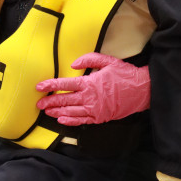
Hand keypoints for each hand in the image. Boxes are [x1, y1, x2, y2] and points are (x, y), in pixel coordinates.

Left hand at [36, 53, 150, 125]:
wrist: (142, 91)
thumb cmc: (125, 75)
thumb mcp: (107, 61)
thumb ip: (89, 59)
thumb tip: (73, 64)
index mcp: (89, 83)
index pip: (64, 84)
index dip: (50, 86)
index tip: (40, 87)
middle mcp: (89, 98)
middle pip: (64, 100)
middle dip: (50, 102)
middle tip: (39, 104)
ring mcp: (94, 109)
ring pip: (70, 112)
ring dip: (57, 112)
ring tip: (47, 112)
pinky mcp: (99, 117)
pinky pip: (81, 121)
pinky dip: (70, 121)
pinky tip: (61, 120)